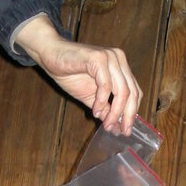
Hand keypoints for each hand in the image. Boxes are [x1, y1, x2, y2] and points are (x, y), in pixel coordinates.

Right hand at [13, 15, 140, 134]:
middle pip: (132, 92)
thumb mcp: (91, 97)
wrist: (50, 54)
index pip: (135, 92)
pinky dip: (102, 101)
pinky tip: (95, 111)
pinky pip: (105, 84)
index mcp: (121, 67)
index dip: (132, 113)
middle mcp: (119, 59)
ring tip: (105, 123)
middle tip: (119, 131)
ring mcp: (110, 57)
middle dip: (126, 115)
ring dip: (115, 111)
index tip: (125, 130)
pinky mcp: (98, 58)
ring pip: (122, 90)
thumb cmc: (70, 73)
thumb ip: (105, 110)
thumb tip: (116, 128)